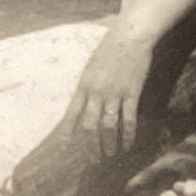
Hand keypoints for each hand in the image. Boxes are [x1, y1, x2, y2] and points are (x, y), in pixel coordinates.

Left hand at [67, 29, 153, 158]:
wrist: (131, 35)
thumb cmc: (110, 47)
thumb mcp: (91, 66)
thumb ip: (87, 86)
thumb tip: (83, 105)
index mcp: (84, 85)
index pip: (72, 114)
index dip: (67, 133)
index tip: (64, 149)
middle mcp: (97, 92)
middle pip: (90, 126)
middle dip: (91, 146)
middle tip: (93, 159)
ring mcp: (115, 93)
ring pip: (108, 126)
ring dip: (109, 143)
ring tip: (110, 154)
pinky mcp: (132, 93)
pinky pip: (129, 119)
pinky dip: (128, 134)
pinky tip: (127, 144)